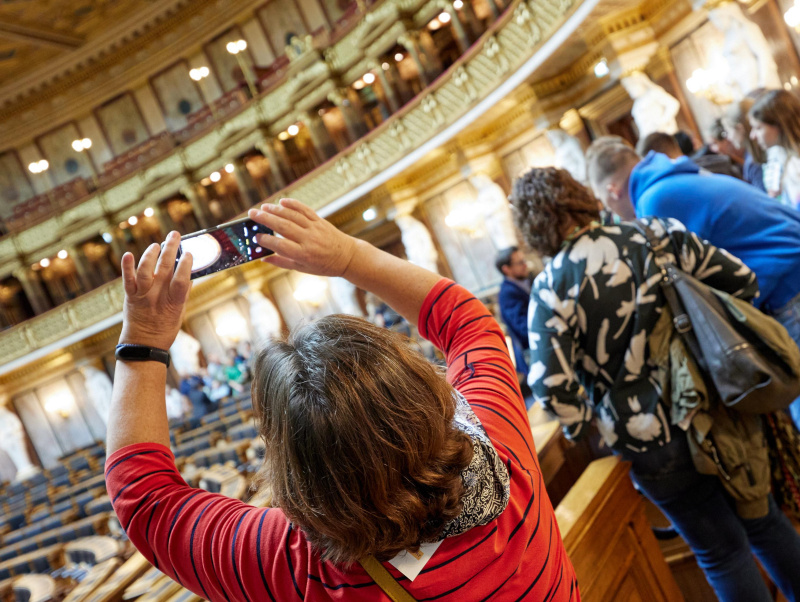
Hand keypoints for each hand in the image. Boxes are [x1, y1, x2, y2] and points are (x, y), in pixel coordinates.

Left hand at [119, 231, 192, 349]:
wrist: (142, 344)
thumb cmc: (165, 328)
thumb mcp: (180, 312)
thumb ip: (183, 293)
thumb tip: (189, 274)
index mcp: (174, 302)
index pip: (180, 279)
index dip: (185, 265)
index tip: (189, 252)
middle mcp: (157, 297)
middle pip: (164, 269)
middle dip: (170, 249)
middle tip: (174, 235)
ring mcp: (142, 295)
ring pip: (145, 270)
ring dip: (150, 255)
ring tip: (156, 245)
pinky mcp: (130, 296)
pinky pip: (127, 280)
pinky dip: (127, 266)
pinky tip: (128, 254)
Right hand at [248, 198, 356, 276]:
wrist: (347, 256)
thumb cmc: (323, 265)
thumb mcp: (303, 269)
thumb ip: (283, 263)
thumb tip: (263, 259)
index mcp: (303, 255)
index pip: (281, 245)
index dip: (266, 240)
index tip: (255, 236)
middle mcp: (308, 240)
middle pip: (284, 227)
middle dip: (266, 219)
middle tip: (252, 214)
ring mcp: (314, 228)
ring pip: (292, 216)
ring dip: (276, 210)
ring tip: (262, 207)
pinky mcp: (319, 220)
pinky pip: (304, 210)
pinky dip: (293, 204)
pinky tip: (282, 201)